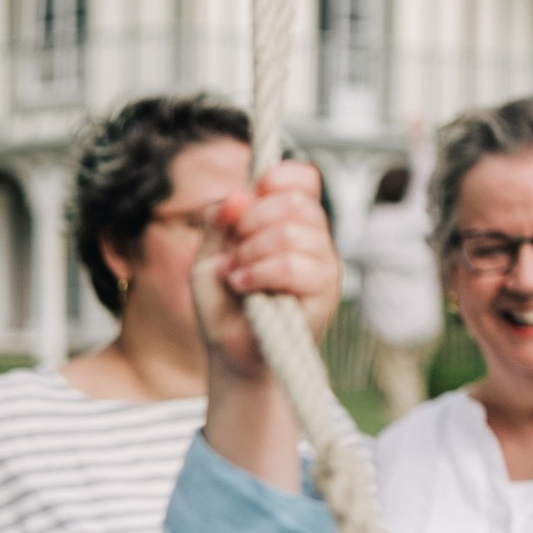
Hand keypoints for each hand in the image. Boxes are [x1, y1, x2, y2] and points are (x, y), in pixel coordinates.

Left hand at [191, 159, 343, 380]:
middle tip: (233, 252)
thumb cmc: (223, 306)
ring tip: (236, 277)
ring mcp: (324, 266)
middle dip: (251, 222)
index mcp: (292, 223)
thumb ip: (218, 221)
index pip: (304, 179)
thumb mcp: (208, 254)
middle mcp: (315, 240)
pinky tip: (243, 287)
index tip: (249, 201)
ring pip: (293, 233)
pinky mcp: (324, 295)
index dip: (278, 179)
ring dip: (250, 253)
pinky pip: (293, 265)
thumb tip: (239, 195)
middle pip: (295, 201)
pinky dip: (258, 273)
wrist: (230, 353)